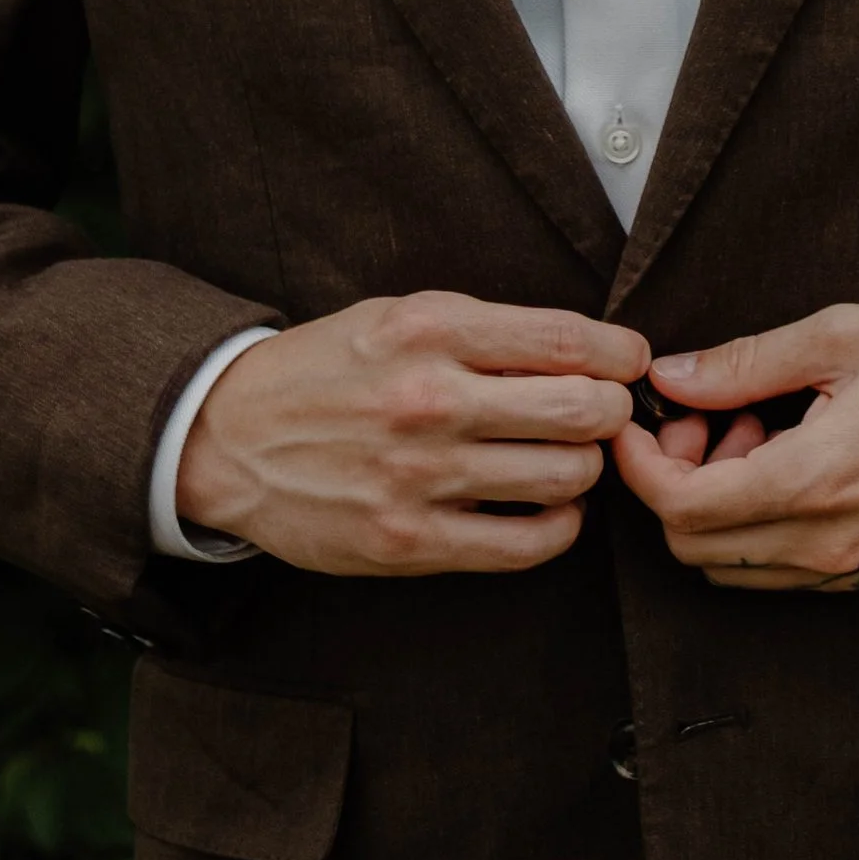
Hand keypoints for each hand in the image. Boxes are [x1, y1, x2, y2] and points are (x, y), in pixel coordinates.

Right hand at [176, 290, 649, 576]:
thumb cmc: (325, 372)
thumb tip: (586, 350)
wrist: (229, 437)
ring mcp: (419, 476)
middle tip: (602, 415)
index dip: (619, 353)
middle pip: (581, 411)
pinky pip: (525, 543)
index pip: (565, 339)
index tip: (630, 362)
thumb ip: (485, 330)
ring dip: (584, 469)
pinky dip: (558, 527)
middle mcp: (428, 400)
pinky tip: (548, 509)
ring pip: (565, 477)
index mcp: (429, 331)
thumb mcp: (397, 316)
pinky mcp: (409, 541)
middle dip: (610, 412)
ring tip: (566, 460)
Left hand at [610, 305, 858, 589]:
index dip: (636, 460)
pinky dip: (757, 523)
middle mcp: (826, 546)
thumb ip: (748, 362)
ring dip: (716, 504)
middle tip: (706, 414)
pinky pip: (778, 572)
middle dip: (673, 479)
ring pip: (731, 566)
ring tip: (756, 431)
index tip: (636, 413)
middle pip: (692, 546)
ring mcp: (849, 572)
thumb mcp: (849, 337)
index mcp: (815, 482)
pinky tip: (791, 461)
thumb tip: (671, 375)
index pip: (678, 505)